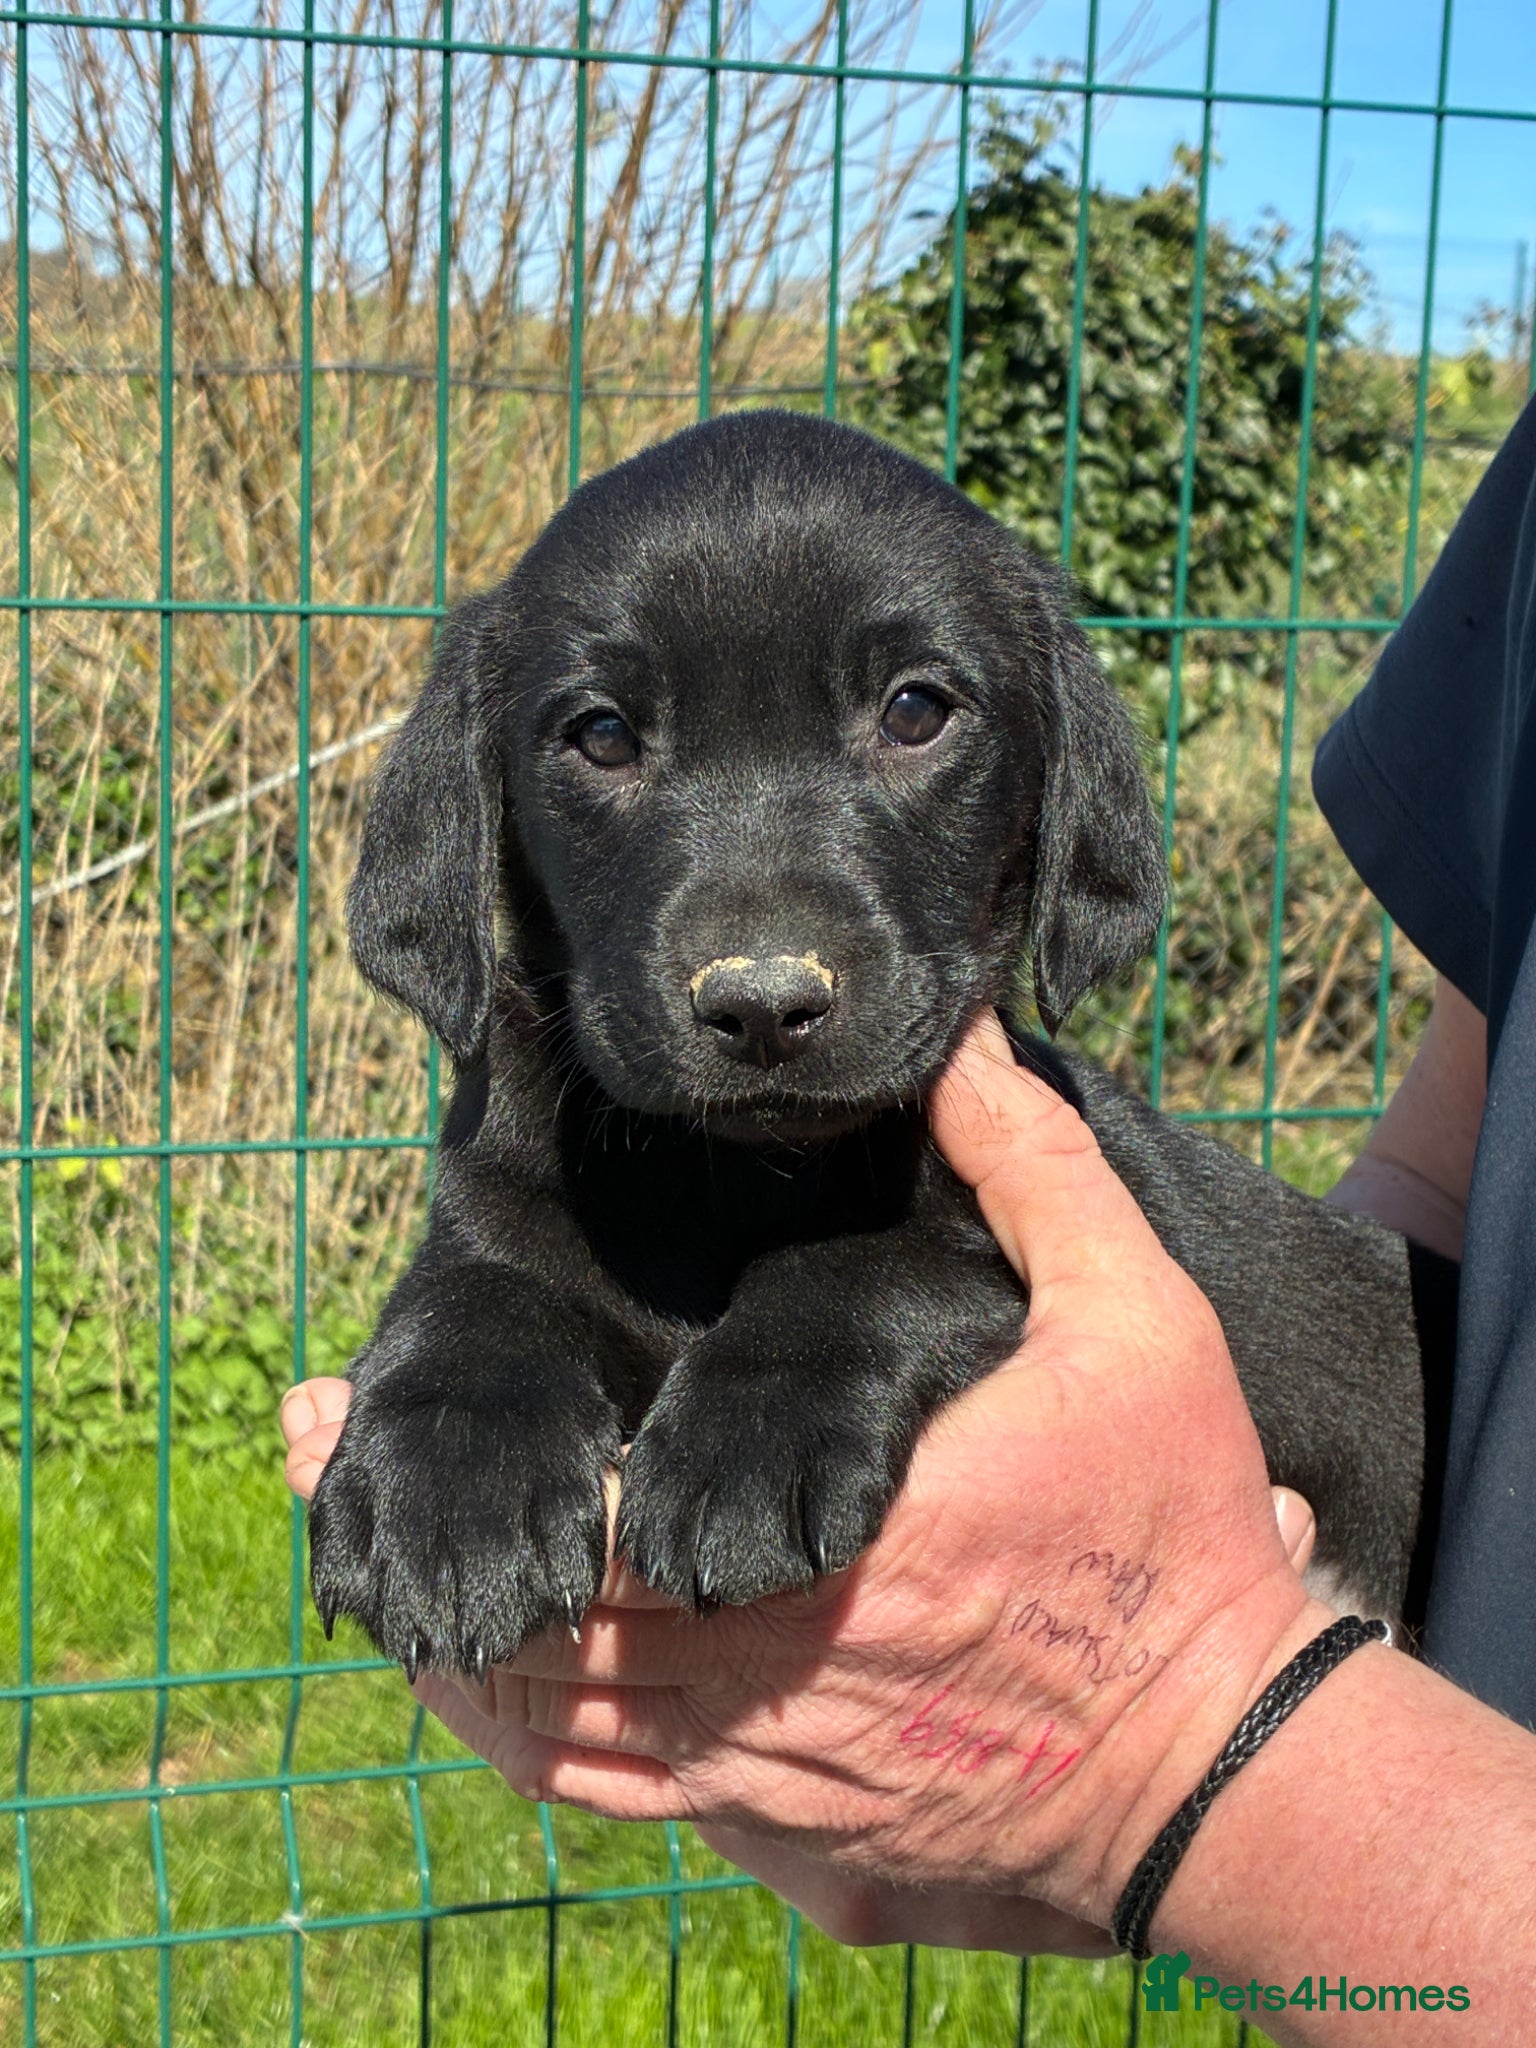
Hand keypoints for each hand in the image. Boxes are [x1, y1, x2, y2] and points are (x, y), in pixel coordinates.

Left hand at [282, 1009, 1327, 1935]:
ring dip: (450, 1652)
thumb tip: (954, 1040)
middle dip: (422, 1541)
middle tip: (308, 1459)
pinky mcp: (797, 1836)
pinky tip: (486, 1704)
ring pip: (560, 1733)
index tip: (376, 1403)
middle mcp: (784, 1673)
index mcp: (850, 1538)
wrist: (1221, 1759)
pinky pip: (623, 1802)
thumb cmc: (1174, 1533)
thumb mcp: (1136, 1319)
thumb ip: (1033, 1169)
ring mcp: (781, 1773)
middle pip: (546, 1631)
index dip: (490, 1470)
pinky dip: (533, 1751)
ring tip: (362, 1576)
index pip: (615, 1521)